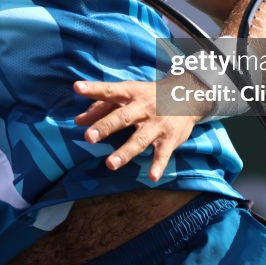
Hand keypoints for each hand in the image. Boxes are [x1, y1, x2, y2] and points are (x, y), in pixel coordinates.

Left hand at [73, 80, 200, 181]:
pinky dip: (158, 165)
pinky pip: (163, 154)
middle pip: (123, 117)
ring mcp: (158, 124)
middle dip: (105, 127)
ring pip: (140, 139)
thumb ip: (101, 107)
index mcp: (131, 93)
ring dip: (125, 152)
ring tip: (110, 164)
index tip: (77, 87)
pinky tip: (152, 177)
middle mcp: (144, 107)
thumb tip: (78, 121)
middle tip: (88, 137)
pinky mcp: (170, 138)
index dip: (94, 89)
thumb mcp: (128, 95)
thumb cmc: (148, 96)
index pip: (110, 90)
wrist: (187, 96)